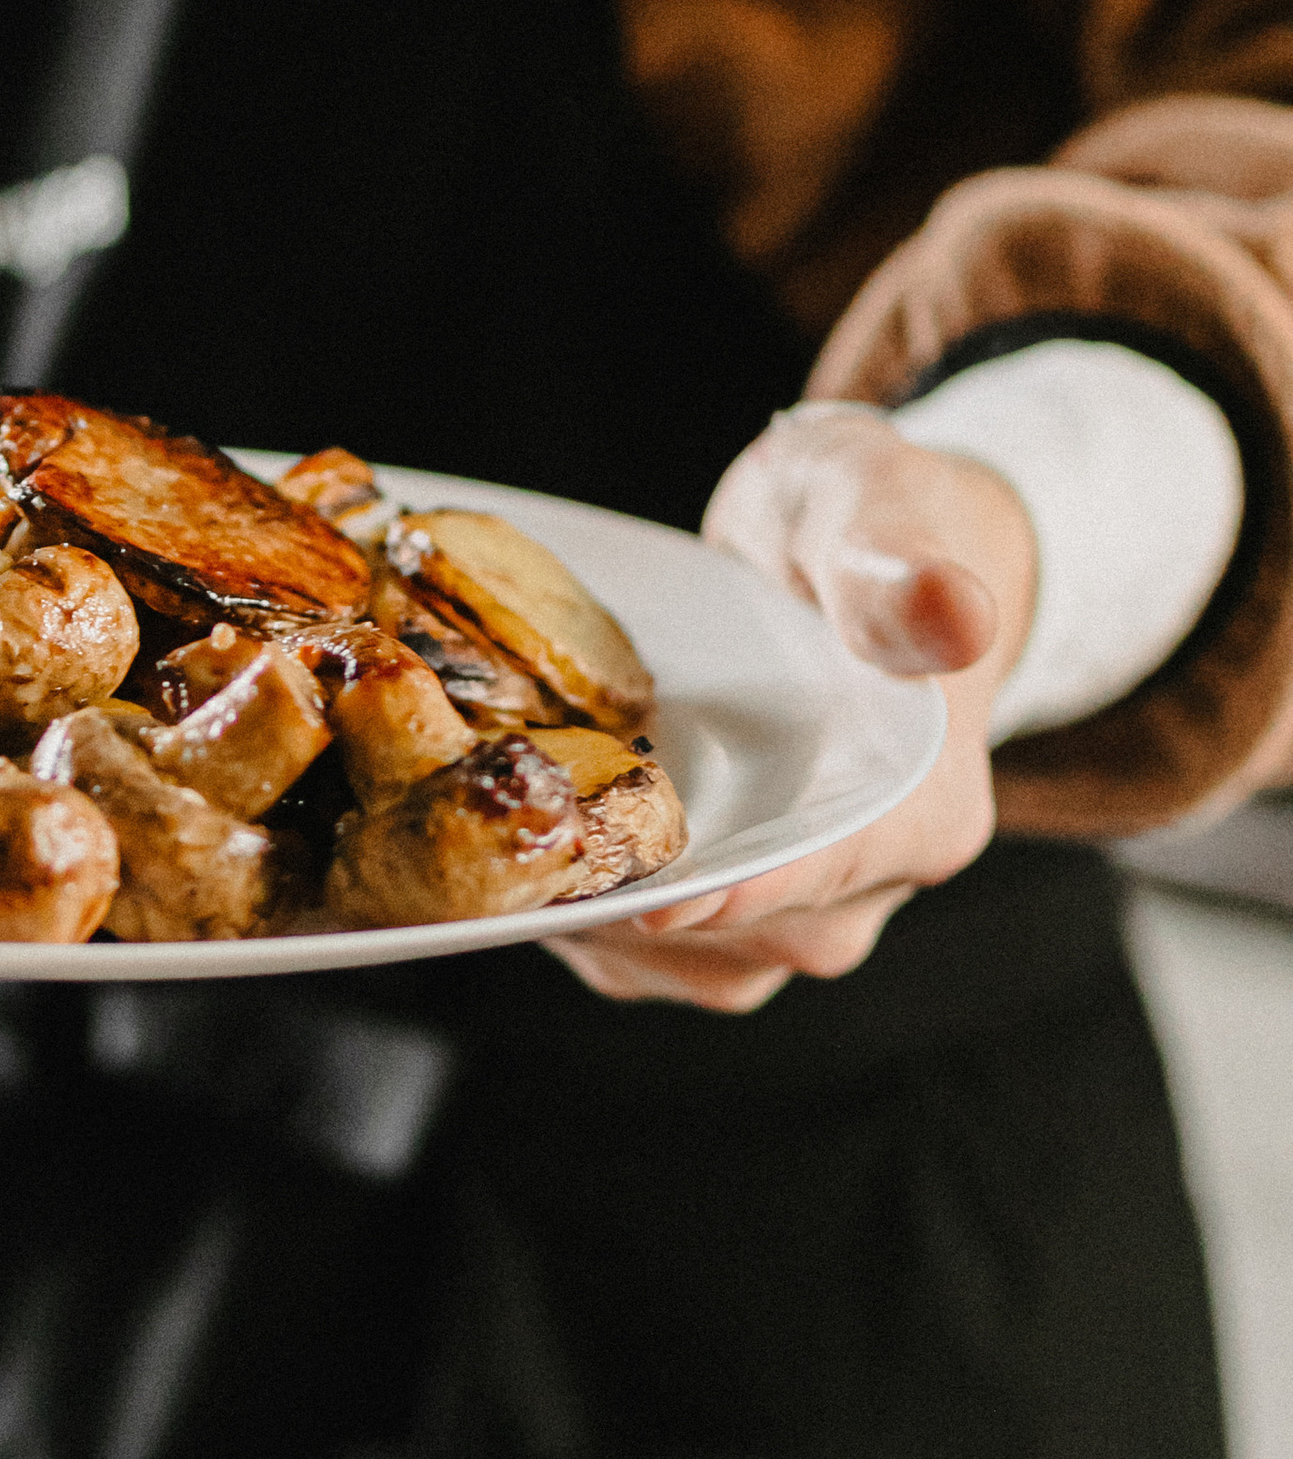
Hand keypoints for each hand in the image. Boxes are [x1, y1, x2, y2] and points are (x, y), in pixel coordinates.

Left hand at [545, 402, 1036, 1016]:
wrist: (846, 554)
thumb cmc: (864, 520)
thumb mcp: (877, 508)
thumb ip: (899, 574)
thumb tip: (954, 611)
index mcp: (925, 813)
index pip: (827, 873)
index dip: (736, 887)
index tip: (649, 894)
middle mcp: (862, 888)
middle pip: (730, 926)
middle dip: (627, 885)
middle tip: (523, 824)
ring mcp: (786, 912)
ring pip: (668, 950)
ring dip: (582, 898)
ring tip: (503, 817)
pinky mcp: (718, 913)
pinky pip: (632, 942)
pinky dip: (570, 899)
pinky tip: (520, 828)